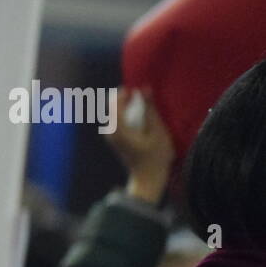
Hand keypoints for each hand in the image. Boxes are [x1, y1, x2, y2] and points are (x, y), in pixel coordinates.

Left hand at [107, 87, 175, 204]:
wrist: (148, 178)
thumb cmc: (155, 156)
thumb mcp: (157, 130)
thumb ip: (150, 109)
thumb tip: (144, 88)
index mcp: (117, 129)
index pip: (114, 103)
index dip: (124, 92)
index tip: (138, 87)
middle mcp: (110, 131)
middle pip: (113, 106)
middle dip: (125, 97)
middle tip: (141, 91)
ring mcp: (111, 136)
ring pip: (115, 112)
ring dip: (127, 104)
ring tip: (142, 100)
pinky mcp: (115, 138)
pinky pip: (118, 119)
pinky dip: (127, 112)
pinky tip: (139, 112)